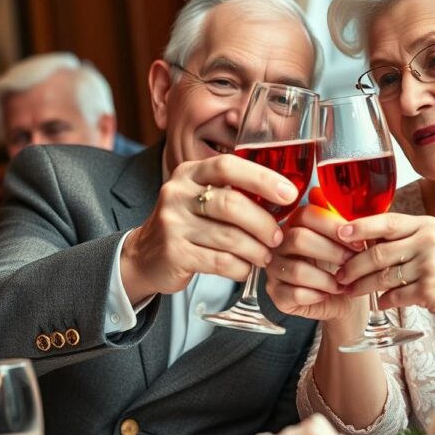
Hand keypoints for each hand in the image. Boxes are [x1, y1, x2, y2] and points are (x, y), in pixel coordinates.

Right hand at [120, 154, 299, 301]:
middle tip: (278, 237)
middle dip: (263, 223)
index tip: (290, 194)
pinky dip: (240, 267)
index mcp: (189, 173)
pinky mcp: (173, 254)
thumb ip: (234, 192)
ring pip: (229, 237)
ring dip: (255, 250)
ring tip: (265, 256)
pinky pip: (220, 262)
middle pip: (231, 204)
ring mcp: (172, 224)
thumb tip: (285, 197)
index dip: (262, 178)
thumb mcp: (202, 198)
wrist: (144, 256)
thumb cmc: (187, 225)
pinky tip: (245, 268)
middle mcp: (177, 194)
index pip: (228, 166)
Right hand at [264, 204, 359, 321]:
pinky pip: (294, 294)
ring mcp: (274, 269)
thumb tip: (319, 192)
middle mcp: (279, 244)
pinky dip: (317, 295)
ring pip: (297, 270)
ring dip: (327, 278)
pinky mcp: (276, 295)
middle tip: (352, 261)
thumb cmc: (343, 266)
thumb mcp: (346, 240)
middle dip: (332, 251)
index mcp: (295, 224)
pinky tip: (329, 294)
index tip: (357, 241)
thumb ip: (339, 218)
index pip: (306, 214)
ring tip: (343, 283)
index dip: (333, 226)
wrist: (345, 299)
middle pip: (299, 239)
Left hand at [335, 213, 434, 324]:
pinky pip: (396, 296)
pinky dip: (384, 301)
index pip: (386, 222)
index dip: (359, 227)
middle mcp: (428, 242)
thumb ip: (402, 238)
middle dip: (353, 266)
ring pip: (383, 277)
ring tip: (350, 291)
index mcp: (425, 225)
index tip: (338, 233)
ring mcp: (430, 267)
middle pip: (378, 253)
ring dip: (362, 287)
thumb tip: (359, 238)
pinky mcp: (431, 291)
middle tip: (339, 275)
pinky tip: (380, 302)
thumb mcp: (431, 241)